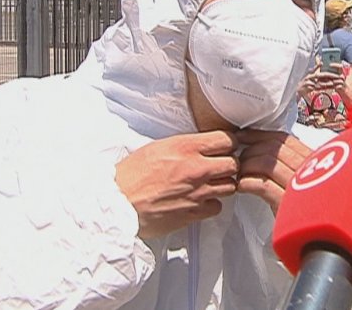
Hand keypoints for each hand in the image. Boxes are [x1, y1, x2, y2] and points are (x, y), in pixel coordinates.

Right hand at [115, 131, 239, 238]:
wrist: (117, 204)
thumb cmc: (131, 175)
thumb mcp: (157, 147)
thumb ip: (184, 146)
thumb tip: (200, 145)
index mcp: (185, 147)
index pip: (226, 139)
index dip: (229, 143)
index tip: (225, 147)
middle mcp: (195, 168)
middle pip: (234, 163)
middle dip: (229, 164)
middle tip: (219, 166)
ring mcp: (197, 192)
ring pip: (230, 186)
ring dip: (223, 184)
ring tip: (210, 183)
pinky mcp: (194, 213)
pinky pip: (217, 207)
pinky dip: (211, 204)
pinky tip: (200, 200)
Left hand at [235, 130, 311, 213]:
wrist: (317, 244)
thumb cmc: (306, 213)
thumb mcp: (301, 183)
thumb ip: (289, 163)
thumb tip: (260, 145)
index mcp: (315, 162)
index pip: (283, 138)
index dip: (258, 135)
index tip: (242, 137)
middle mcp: (312, 171)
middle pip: (273, 148)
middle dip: (250, 150)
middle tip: (238, 159)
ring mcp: (302, 187)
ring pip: (267, 163)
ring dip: (246, 166)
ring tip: (240, 175)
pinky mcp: (290, 206)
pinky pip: (262, 185)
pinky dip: (247, 182)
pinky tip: (241, 187)